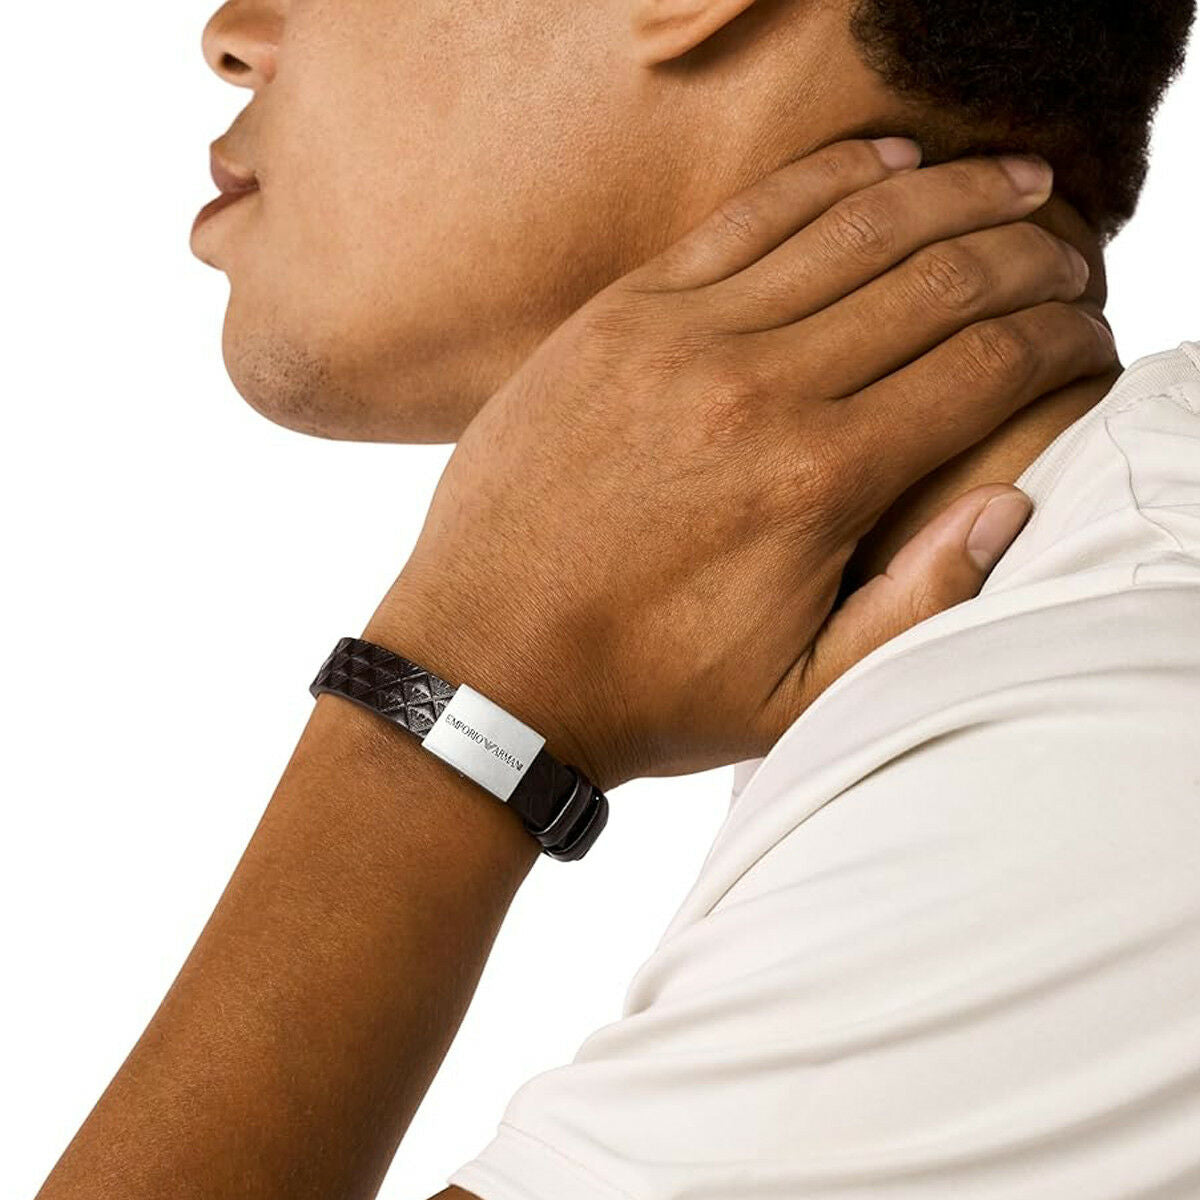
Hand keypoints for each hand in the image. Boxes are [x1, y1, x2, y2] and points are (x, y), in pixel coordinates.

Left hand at [367, 138, 1115, 791]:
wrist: (486, 664)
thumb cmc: (644, 689)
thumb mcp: (798, 694)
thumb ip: (916, 608)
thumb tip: (1010, 503)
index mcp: (815, 482)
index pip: (983, 366)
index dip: (1060, 337)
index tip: (1086, 335)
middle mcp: (757, 388)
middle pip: (936, 278)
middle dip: (1028, 257)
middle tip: (1069, 257)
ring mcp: (680, 337)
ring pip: (852, 226)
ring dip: (953, 193)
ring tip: (1016, 182)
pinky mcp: (618, 316)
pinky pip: (747, 218)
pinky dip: (830, 177)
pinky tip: (889, 160)